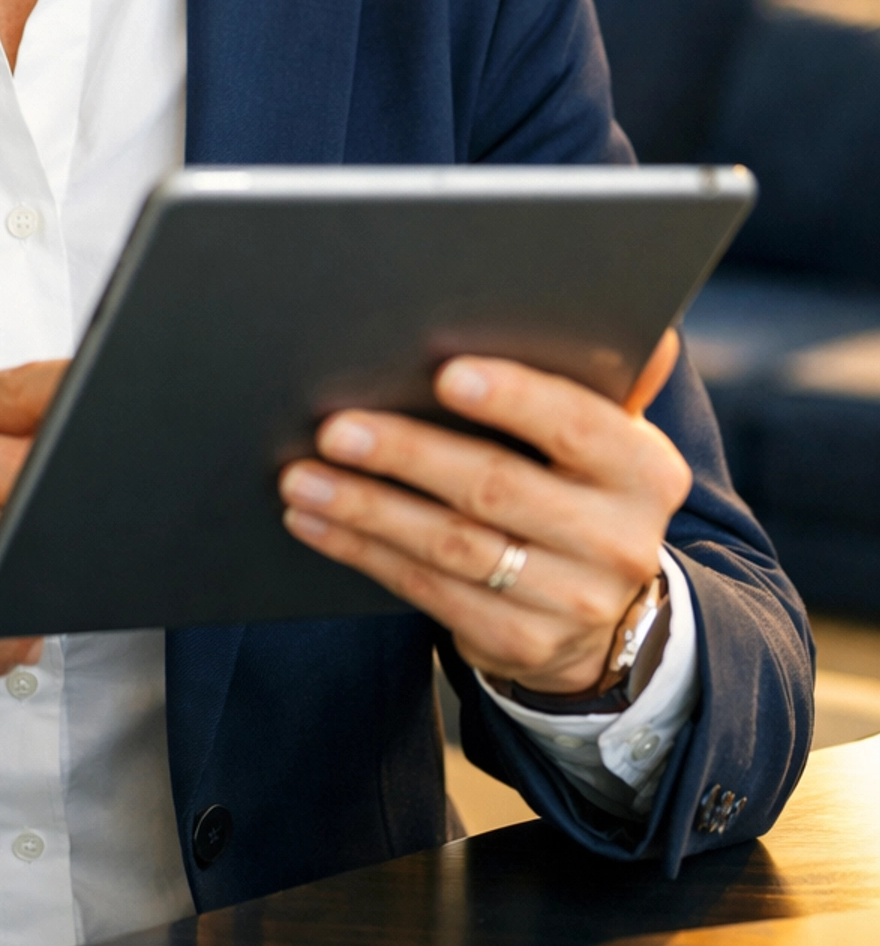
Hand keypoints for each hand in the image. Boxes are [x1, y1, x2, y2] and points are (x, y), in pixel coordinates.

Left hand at [279, 331, 688, 696]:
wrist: (605, 613)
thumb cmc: (579, 484)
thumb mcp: (606, 434)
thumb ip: (595, 375)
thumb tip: (592, 302)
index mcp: (644, 469)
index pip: (578, 425)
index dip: (514, 398)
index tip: (446, 372)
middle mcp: (618, 539)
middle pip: (497, 487)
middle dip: (406, 453)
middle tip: (335, 427)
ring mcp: (572, 601)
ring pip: (450, 545)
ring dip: (365, 507)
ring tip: (301, 476)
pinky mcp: (521, 643)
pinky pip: (427, 591)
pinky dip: (362, 551)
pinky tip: (316, 521)